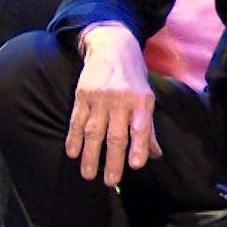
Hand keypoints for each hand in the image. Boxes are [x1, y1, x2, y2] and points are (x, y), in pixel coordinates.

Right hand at [66, 23, 161, 186]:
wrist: (111, 45)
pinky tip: (72, 153)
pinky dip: (74, 138)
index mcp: (141, 100)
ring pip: (93, 131)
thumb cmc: (132, 75)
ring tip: (88, 174)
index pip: (141, 128)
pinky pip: (77, 120)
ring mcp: (99, 97)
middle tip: (110, 181)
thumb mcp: (146, 96)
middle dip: (112, 160)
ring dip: (90, 155)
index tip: (135, 165)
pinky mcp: (82, 94)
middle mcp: (120, 99)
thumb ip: (148, 127)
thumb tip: (154, 155)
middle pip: (115, 135)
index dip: (138, 147)